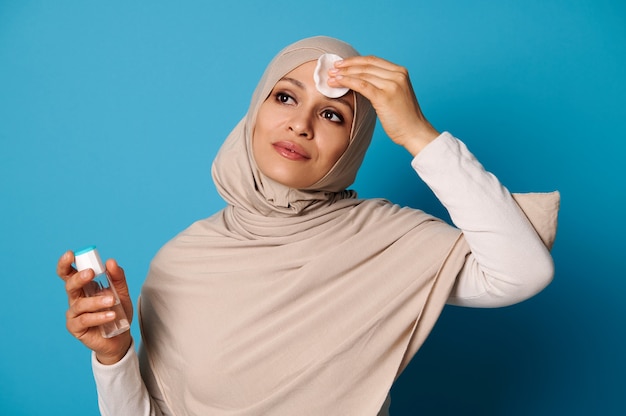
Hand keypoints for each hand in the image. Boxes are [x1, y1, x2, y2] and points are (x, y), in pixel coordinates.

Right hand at [56, 250, 132, 364]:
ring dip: (96, 301)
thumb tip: (111, 261)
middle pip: (69, 286)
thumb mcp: (122, 292)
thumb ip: (117, 277)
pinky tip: (110, 315)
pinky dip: (98, 316)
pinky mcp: (76, 328)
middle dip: (78, 278)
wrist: (120, 337)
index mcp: (83, 287)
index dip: (66, 263)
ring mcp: (74, 314)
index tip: (71, 254)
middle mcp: (76, 299)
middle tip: (90, 273)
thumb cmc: (118, 312)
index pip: (69, 273)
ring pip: (80, 304)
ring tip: (112, 301)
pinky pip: (84, 320)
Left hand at [328, 56, 439, 155]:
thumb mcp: (394, 95)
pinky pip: (361, 85)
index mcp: (400, 72)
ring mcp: (392, 84)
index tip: (341, 63)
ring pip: (362, 74)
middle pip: (366, 65)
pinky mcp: (384, 96)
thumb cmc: (404, 118)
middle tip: (331, 69)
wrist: (415, 132)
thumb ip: (382, 85)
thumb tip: (359, 81)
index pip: (373, 61)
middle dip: (346, 66)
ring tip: (330, 77)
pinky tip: (337, 83)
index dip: (355, 61)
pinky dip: (347, 82)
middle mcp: (397, 75)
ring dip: (343, 74)